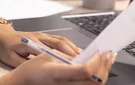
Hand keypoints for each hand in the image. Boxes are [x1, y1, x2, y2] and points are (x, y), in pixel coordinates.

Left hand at [0, 23, 81, 67]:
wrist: (1, 35)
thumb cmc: (6, 47)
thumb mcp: (11, 59)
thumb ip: (24, 63)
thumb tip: (36, 69)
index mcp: (31, 42)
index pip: (50, 50)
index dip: (62, 57)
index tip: (71, 64)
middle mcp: (39, 37)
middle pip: (60, 43)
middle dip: (72, 52)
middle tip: (83, 61)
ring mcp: (43, 35)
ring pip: (61, 40)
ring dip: (73, 48)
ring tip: (84, 57)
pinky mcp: (44, 36)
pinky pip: (59, 40)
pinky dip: (69, 46)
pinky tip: (76, 52)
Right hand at [1, 50, 115, 84]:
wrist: (24, 83)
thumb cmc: (33, 69)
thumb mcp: (48, 55)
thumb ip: (69, 56)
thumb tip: (88, 55)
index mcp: (58, 74)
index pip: (85, 71)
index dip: (97, 61)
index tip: (100, 52)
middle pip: (95, 81)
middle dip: (105, 66)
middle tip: (110, 54)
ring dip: (104, 73)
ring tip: (107, 60)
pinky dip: (97, 79)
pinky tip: (99, 70)